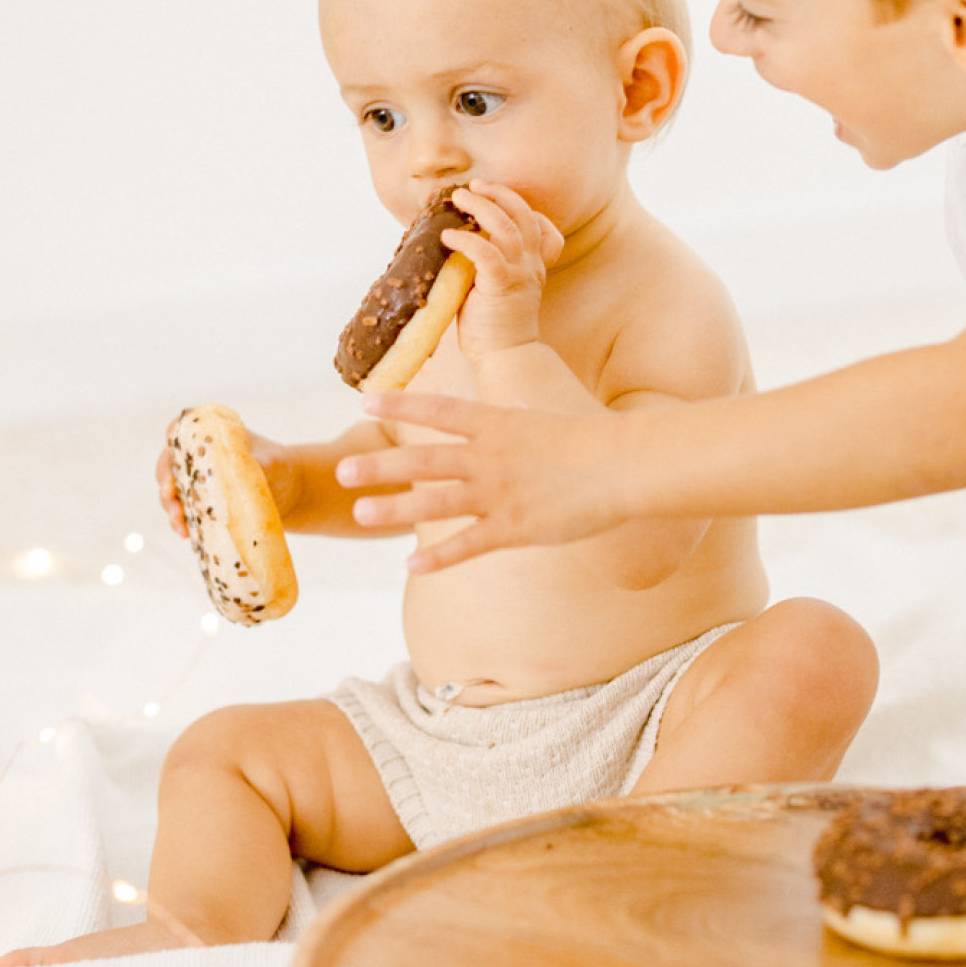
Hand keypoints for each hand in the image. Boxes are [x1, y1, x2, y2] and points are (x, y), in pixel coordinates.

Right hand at [156, 423, 295, 540]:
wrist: (286, 491)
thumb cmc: (276, 466)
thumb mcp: (269, 462)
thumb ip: (257, 463)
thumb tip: (252, 469)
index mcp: (209, 435)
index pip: (183, 428)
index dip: (173, 433)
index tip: (169, 441)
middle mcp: (195, 457)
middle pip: (169, 463)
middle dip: (165, 479)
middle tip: (169, 493)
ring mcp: (193, 482)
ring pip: (172, 492)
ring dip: (170, 506)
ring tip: (178, 521)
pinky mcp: (198, 505)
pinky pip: (183, 512)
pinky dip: (180, 522)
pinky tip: (186, 533)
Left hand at [336, 392, 626, 568]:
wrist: (624, 466)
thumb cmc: (593, 441)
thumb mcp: (546, 419)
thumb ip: (517, 420)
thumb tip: (507, 408)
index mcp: (497, 424)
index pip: (438, 411)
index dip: (401, 405)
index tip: (367, 401)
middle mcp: (489, 458)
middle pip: (423, 460)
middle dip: (380, 465)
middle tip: (341, 468)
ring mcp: (498, 494)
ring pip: (435, 502)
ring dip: (394, 508)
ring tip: (359, 513)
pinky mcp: (514, 528)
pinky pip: (468, 545)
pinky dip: (437, 557)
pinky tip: (410, 565)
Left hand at [447, 182, 562, 357]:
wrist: (506, 358)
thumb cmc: (493, 325)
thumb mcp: (495, 286)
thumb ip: (486, 263)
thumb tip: (454, 240)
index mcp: (533, 265)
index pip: (542, 226)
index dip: (522, 206)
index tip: (497, 197)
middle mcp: (531, 265)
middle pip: (523, 216)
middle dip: (500, 194)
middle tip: (475, 185)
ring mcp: (519, 274)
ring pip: (507, 228)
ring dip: (482, 207)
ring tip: (460, 198)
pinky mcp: (501, 287)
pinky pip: (486, 254)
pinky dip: (467, 241)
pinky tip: (448, 237)